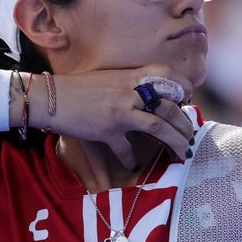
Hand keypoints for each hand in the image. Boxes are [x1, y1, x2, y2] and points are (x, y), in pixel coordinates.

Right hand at [34, 64, 195, 168]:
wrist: (52, 97)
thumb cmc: (81, 87)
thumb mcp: (111, 78)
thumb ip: (132, 84)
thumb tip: (154, 96)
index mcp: (132, 76)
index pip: (168, 75)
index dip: (184, 86)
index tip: (188, 98)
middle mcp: (130, 92)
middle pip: (169, 107)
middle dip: (184, 124)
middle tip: (190, 136)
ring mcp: (120, 111)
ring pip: (158, 127)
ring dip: (174, 142)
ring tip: (181, 153)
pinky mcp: (107, 130)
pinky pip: (126, 149)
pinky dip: (131, 159)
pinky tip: (133, 166)